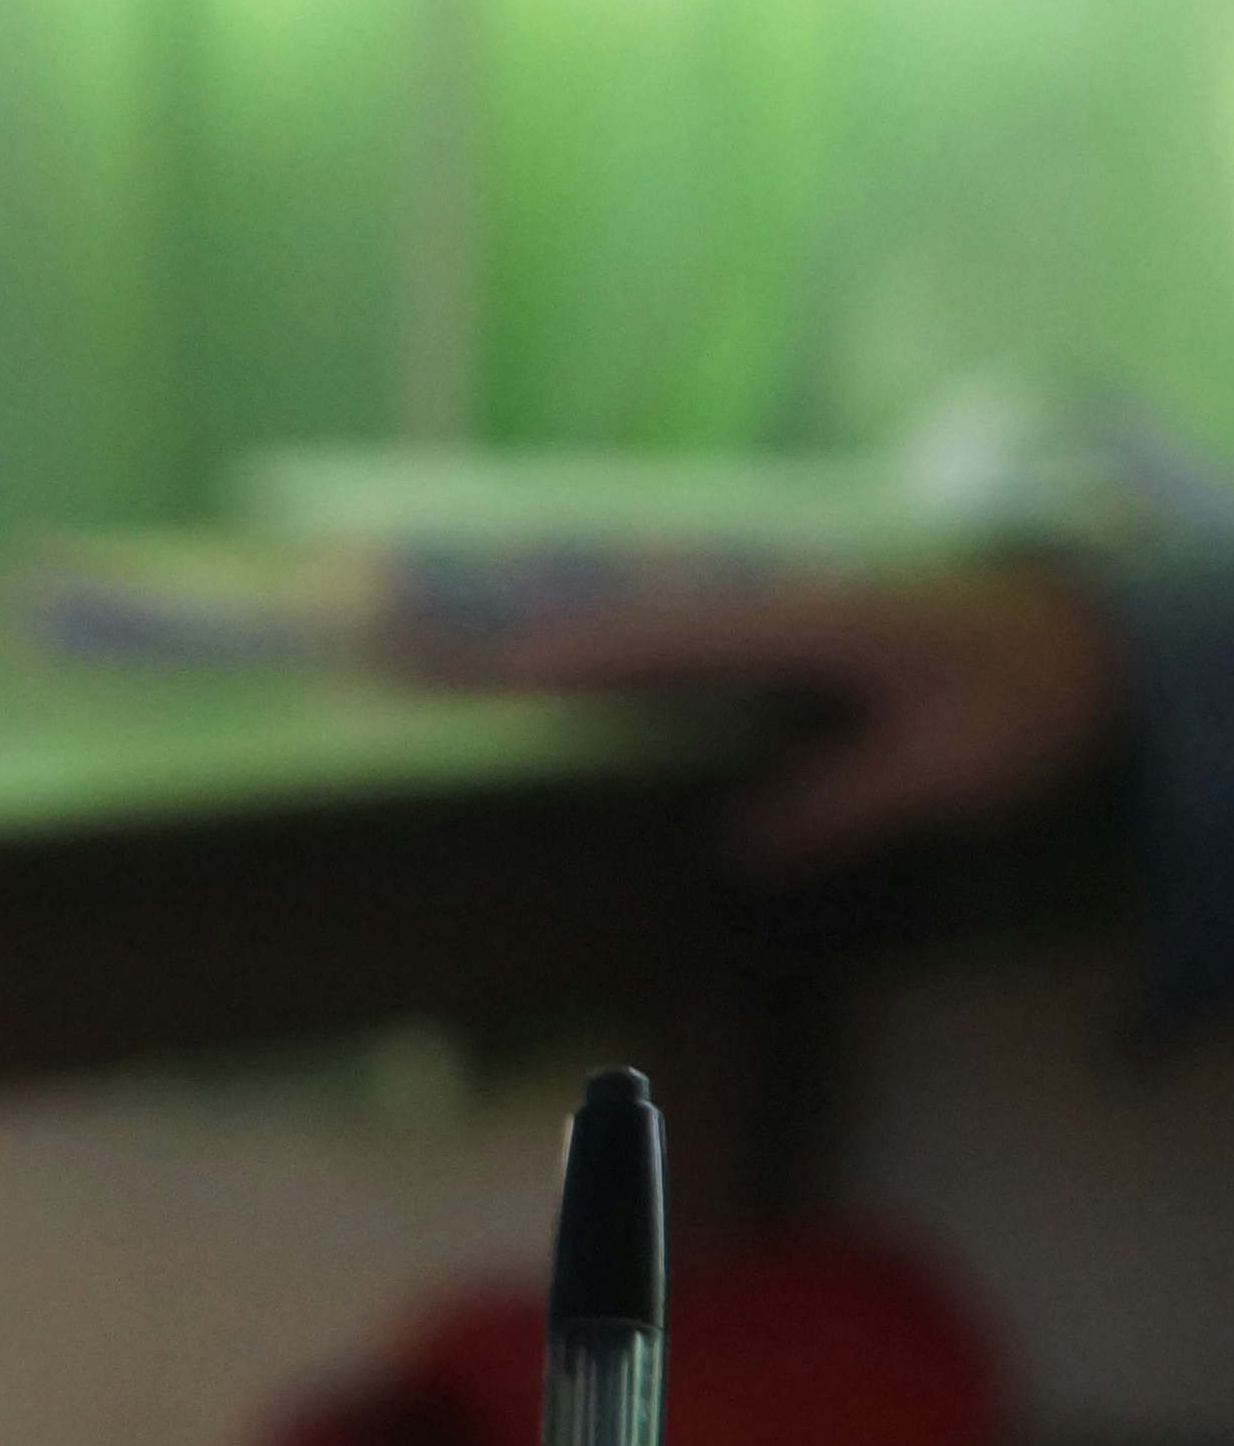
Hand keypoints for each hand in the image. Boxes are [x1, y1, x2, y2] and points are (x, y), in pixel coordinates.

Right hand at [395, 555, 1126, 865]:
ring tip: (381, 651)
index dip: (543, 652)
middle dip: (473, 628)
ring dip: (496, 637)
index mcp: (797, 615)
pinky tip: (494, 683)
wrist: (1096, 614)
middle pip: (590, 612)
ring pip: (599, 621)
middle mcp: (755, 597)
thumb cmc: (1036, 687)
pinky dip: (558, 661)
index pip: (644, 632)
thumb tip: (735, 848)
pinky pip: (636, 643)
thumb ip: (849, 800)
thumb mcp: (959, 761)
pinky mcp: (749, 633)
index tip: (451, 669)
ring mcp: (748, 609)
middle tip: (349, 638)